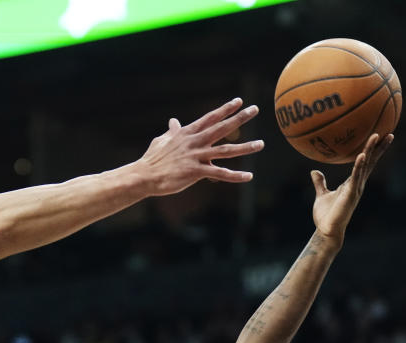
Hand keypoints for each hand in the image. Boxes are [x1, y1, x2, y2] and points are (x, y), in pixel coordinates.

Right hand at [139, 97, 263, 195]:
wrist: (144, 175)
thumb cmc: (152, 159)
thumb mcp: (162, 141)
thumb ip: (172, 132)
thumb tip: (173, 121)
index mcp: (187, 134)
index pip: (210, 118)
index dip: (225, 109)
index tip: (239, 101)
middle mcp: (194, 142)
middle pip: (221, 128)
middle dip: (239, 118)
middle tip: (255, 109)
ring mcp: (196, 157)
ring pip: (225, 150)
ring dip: (245, 147)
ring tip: (261, 144)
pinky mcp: (195, 172)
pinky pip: (219, 173)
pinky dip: (235, 176)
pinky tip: (248, 176)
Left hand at [311, 133, 392, 241]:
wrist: (327, 230)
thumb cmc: (326, 215)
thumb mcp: (322, 195)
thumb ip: (320, 183)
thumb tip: (314, 171)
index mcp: (352, 183)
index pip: (366, 163)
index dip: (373, 151)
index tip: (381, 138)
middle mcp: (358, 184)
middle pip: (371, 162)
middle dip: (379, 148)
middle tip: (389, 132)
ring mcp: (356, 188)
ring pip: (365, 166)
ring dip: (371, 150)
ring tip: (376, 136)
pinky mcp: (350, 194)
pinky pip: (355, 177)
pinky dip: (359, 166)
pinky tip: (362, 155)